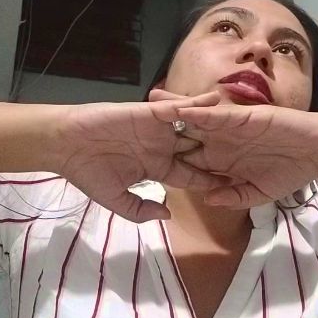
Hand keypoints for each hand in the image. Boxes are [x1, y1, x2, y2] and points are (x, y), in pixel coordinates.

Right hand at [51, 92, 229, 222]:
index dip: (210, 180)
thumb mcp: (117, 200)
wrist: (66, 144)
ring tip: (242, 119)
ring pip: (192, 126)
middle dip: (221, 150)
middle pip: (198, 149)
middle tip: (250, 149)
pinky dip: (194, 105)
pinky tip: (215, 102)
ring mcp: (158, 129)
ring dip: (215, 123)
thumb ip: (141, 208)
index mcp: (158, 168)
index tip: (233, 185)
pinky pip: (176, 109)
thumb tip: (166, 215)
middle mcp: (162, 147)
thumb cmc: (89, 172)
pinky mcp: (150, 113)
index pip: (191, 176)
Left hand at [150, 89, 317, 207]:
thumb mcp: (257, 193)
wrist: (314, 152)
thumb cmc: (288, 174)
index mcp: (219, 163)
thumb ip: (232, 197)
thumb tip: (208, 200)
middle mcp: (219, 143)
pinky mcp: (241, 117)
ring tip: (148, 104)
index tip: (138, 163)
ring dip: (173, 111)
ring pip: (195, 119)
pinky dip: (200, 111)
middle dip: (159, 131)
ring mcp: (229, 128)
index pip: (187, 163)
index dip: (163, 162)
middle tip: (133, 124)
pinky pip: (216, 114)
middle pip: (183, 136)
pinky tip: (181, 109)